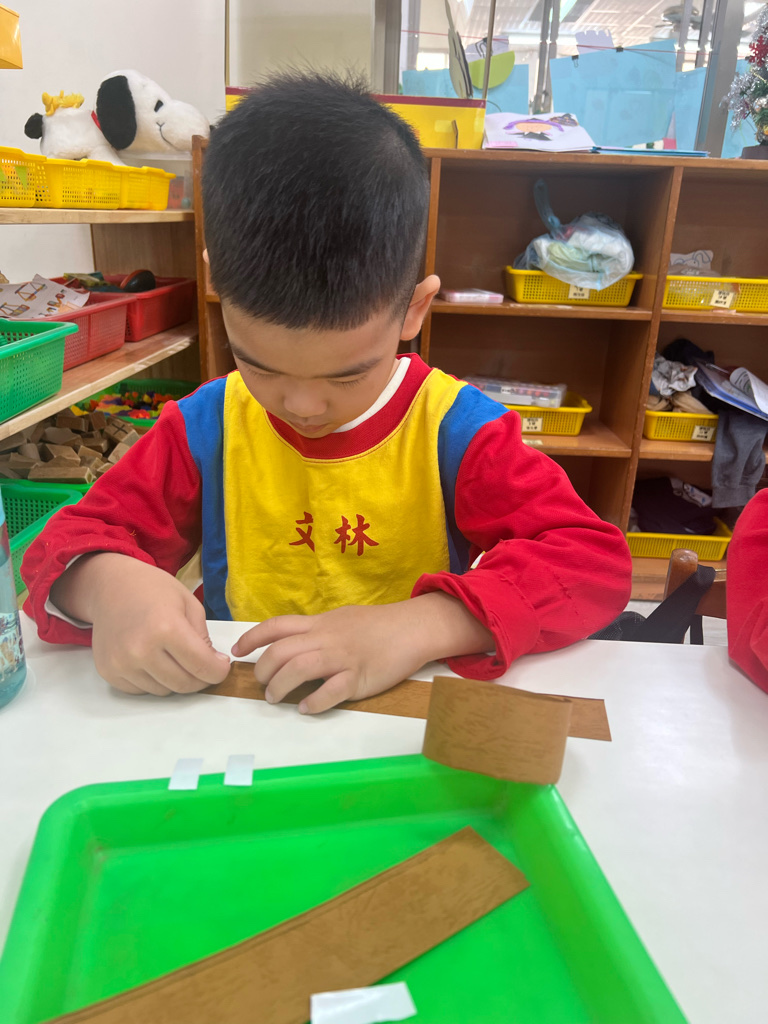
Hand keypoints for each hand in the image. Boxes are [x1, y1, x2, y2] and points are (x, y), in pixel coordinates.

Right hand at [50, 553, 230, 695]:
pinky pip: (141, 690)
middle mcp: (141, 650)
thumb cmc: (151, 590)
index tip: (221, 667)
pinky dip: (153, 680)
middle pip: (184, 684)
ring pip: (164, 691)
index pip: (202, 667)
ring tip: (173, 656)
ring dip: (175, 680)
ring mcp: (121, 663)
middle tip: (202, 665)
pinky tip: (152, 659)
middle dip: (200, 679)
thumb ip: (203, 637)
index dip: (219, 671)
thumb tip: (213, 665)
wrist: (110, 586)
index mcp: (166, 628)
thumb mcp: (189, 604)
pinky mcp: (108, 671)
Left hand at [232, 593, 493, 713]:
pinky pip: (330, 692)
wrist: (412, 628)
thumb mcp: (341, 619)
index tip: (237, 651)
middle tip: (263, 685)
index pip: (276, 626)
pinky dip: (313, 702)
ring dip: (280, 686)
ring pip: (299, 669)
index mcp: (320, 623)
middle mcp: (325, 639)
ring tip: (276, 698)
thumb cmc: (378, 625)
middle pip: (281, 651)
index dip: (252, 638)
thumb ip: (317, 631)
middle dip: (264, 670)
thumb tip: (293, 644)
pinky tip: (306, 708)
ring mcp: (342, 658)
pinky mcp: (358, 677)